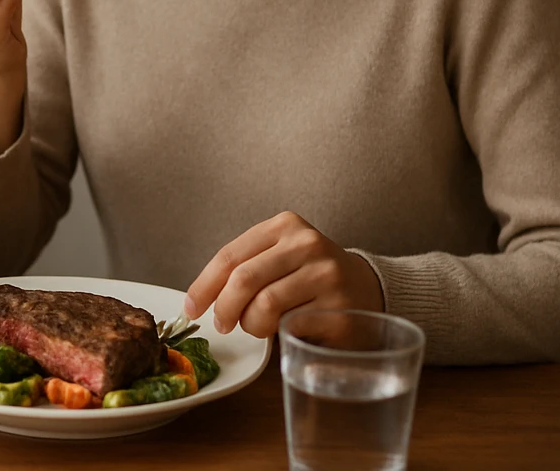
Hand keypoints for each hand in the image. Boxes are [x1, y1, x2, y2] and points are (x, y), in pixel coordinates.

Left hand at [183, 211, 383, 337]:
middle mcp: (306, 244)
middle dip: (224, 308)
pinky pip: (290, 326)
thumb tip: (200, 299)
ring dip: (252, 324)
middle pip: (244, 279)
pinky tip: (284, 330)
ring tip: (258, 327)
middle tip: (222, 325)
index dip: (204, 285)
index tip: (191, 307)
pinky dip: (278, 334)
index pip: (230, 255)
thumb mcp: (279, 257)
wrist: (368, 287)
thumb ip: (245, 267)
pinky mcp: (339, 308)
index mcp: (284, 225)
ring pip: (265, 305)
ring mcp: (326, 274)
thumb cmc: (310, 276)